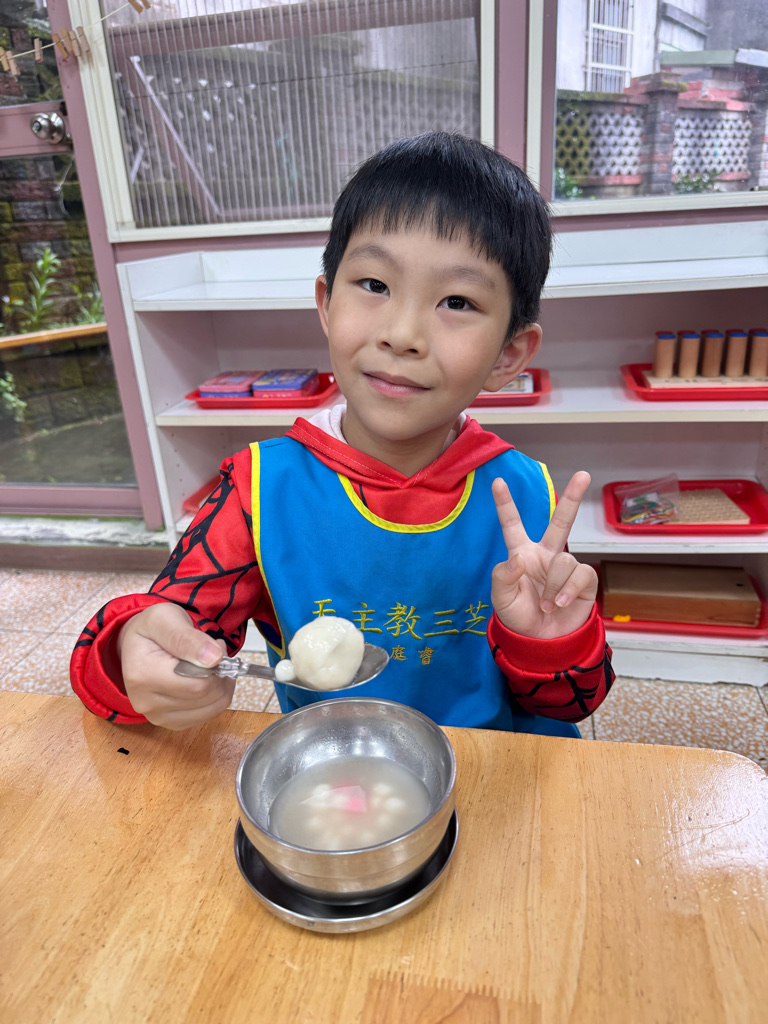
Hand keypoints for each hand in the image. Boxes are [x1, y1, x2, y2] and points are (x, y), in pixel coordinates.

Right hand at [117, 603, 230, 729]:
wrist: (137, 645)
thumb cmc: (151, 628)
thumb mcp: (165, 618)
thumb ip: (187, 638)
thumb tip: (213, 658)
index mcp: (142, 675)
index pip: (197, 683)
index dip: (217, 664)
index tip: (217, 645)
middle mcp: (145, 702)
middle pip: (204, 697)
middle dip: (220, 673)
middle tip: (216, 652)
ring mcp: (157, 716)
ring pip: (210, 709)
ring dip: (221, 686)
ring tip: (211, 664)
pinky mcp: (169, 723)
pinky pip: (206, 716)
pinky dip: (215, 698)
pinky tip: (207, 680)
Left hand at [490, 472, 596, 639]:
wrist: (541, 642)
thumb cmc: (518, 617)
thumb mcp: (500, 599)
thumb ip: (503, 576)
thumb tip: (520, 558)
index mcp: (522, 554)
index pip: (513, 525)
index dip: (505, 504)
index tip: (498, 482)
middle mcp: (545, 555)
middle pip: (561, 521)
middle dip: (573, 498)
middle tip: (583, 474)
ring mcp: (565, 567)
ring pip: (564, 561)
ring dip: (554, 586)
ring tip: (548, 605)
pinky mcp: (583, 581)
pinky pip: (580, 574)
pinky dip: (568, 590)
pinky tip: (561, 603)